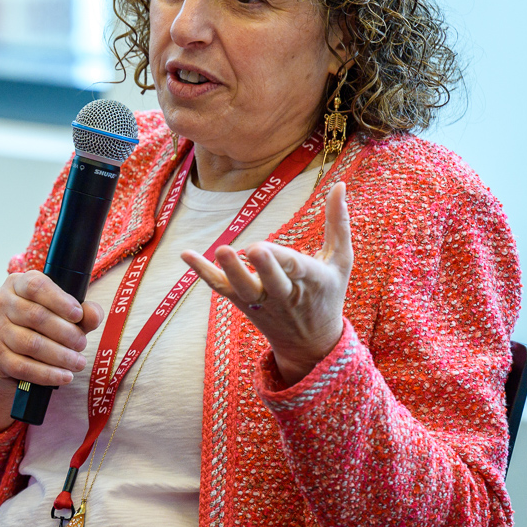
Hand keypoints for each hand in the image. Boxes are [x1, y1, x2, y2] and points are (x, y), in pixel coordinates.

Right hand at [0, 271, 100, 439]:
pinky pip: (23, 366)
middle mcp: (0, 302)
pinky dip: (48, 374)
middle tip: (82, 344)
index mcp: (17, 284)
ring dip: (60, 355)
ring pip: (30, 343)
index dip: (59, 301)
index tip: (78, 315)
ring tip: (78, 362)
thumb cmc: (45, 329)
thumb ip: (84, 313)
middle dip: (65, 332)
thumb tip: (93, 314)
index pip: (36, 286)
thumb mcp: (67, 316)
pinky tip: (65, 376)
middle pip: (35, 315)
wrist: (17, 357)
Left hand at [182, 180, 351, 388]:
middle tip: (251, 249)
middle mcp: (284, 294)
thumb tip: (340, 184)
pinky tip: (186, 254)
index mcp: (312, 281)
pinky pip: (220, 288)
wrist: (311, 342)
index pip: (296, 269)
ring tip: (221, 250)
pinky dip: (203, 272)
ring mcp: (260, 300)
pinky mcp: (241, 303)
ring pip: (243, 289)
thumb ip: (338, 223)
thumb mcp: (341, 261)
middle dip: (264, 268)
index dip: (282, 260)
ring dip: (231, 271)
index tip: (267, 247)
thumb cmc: (328, 293)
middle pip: (272, 282)